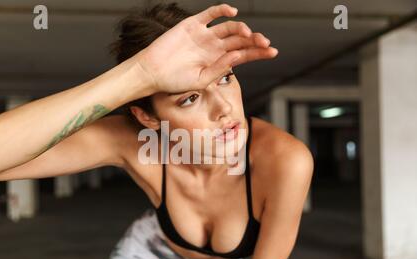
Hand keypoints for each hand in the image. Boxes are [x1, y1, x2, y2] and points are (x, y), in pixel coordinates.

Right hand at [133, 3, 277, 94]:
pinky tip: (233, 12)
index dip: (259, 52)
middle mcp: (214, 47)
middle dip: (254, 40)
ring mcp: (204, 35)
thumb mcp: (201, 80)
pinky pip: (211, 14)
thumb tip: (238, 54)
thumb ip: (219, 68)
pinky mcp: (192, 25)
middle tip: (265, 42)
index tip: (273, 52)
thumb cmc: (174, 81)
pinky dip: (222, 10)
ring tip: (247, 33)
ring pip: (228, 27)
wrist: (152, 72)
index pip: (244, 54)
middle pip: (240, 39)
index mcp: (218, 61)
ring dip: (240, 28)